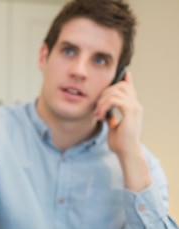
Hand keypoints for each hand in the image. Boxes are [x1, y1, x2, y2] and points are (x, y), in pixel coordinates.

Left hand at [94, 71, 150, 190]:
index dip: (125, 79)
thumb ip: (111, 115)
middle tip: (96, 108)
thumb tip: (104, 110)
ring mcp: (134, 107)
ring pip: (115, 91)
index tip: (123, 73)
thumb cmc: (119, 141)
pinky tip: (100, 116)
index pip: (129, 87)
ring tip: (97, 114)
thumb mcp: (113, 125)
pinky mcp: (131, 111)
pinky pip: (114, 100)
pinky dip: (104, 106)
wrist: (125, 151)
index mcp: (132, 106)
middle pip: (119, 86)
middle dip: (104, 93)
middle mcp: (135, 104)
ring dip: (102, 101)